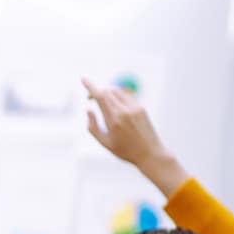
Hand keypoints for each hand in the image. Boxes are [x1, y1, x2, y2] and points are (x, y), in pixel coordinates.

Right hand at [82, 77, 188, 195]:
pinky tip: (116, 107)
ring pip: (117, 91)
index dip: (90, 86)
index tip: (84, 79)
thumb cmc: (125, 151)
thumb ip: (92, 127)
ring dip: (107, 94)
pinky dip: (118, 97)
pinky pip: (127, 96)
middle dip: (97, 92)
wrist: (150, 154)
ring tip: (103, 103)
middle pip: (108, 91)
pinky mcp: (141, 108)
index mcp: (114, 119)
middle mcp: (125, 110)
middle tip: (89, 98)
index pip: (100, 96)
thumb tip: (88, 110)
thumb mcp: (104, 143)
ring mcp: (135, 107)